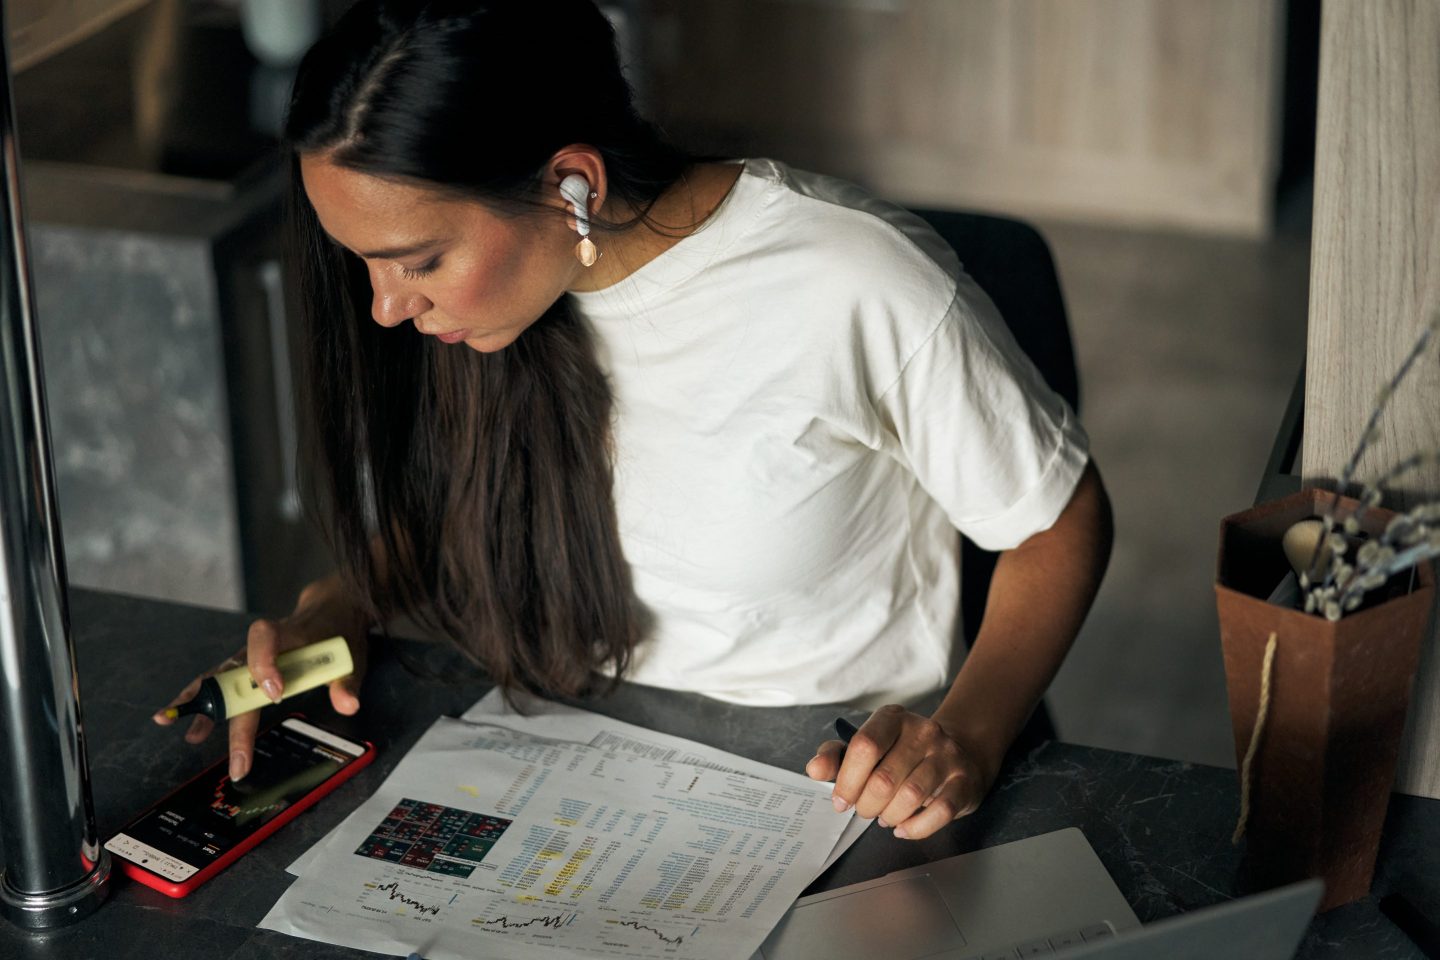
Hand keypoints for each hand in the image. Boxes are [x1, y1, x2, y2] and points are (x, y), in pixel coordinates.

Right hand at [152, 575, 368, 781]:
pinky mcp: (248, 666)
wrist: (331, 610)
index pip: (266, 638)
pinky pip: (223, 682)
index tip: (274, 693)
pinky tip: (189, 721)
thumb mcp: (353, 656)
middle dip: (221, 704)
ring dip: (202, 703)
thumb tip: (348, 706)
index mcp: (290, 632)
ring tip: (189, 733)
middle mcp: (263, 642)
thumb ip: (347, 683)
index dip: (264, 664)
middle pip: (235, 668)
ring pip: (221, 676)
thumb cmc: (340, 633)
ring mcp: (252, 654)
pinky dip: (204, 700)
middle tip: (206, 736)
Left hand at [805, 704, 990, 839]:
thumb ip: (837, 756)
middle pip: (884, 778)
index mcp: (892, 719)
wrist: (959, 752)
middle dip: (866, 804)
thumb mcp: (868, 746)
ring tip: (885, 817)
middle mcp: (922, 732)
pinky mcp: (964, 781)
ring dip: (890, 816)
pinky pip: (940, 812)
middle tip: (864, 810)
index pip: (864, 746)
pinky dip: (916, 828)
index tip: (841, 799)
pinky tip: (904, 828)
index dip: (847, 780)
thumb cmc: (903, 753)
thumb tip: (814, 769)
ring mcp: (947, 756)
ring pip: (911, 796)